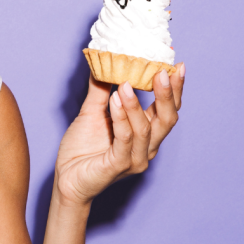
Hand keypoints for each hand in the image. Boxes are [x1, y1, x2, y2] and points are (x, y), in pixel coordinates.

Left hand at [54, 63, 184, 205]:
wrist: (66, 180)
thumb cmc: (81, 150)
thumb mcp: (91, 114)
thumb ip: (100, 92)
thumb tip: (104, 64)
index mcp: (146, 135)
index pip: (168, 110)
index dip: (175, 89)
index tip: (177, 66)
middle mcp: (147, 148)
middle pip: (168, 119)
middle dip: (168, 94)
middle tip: (161, 71)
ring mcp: (135, 159)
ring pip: (146, 128)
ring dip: (136, 104)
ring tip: (125, 83)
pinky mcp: (119, 165)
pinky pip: (125, 138)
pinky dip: (121, 117)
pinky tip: (115, 100)